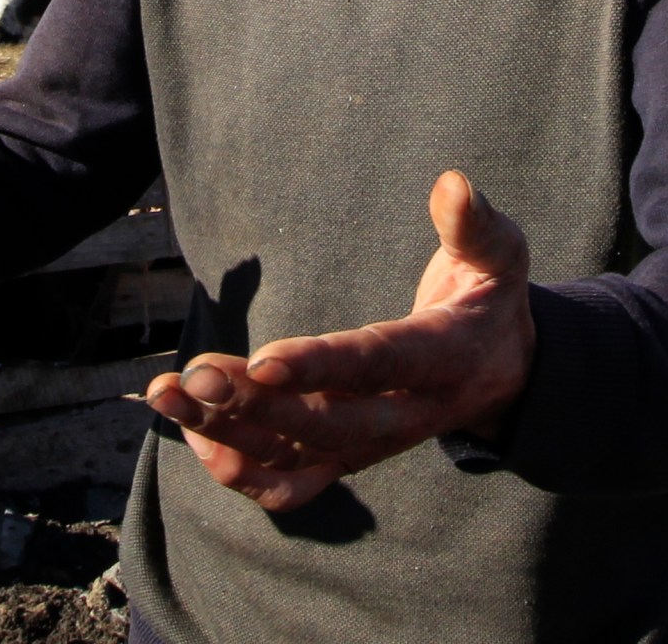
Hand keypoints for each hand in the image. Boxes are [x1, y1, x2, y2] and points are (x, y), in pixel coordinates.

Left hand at [144, 170, 534, 511]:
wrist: (502, 375)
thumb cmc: (488, 299)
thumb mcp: (499, 257)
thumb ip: (475, 225)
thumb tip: (451, 183)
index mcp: (442, 360)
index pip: (377, 365)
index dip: (320, 366)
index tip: (261, 359)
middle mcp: (404, 416)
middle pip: (324, 425)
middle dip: (254, 405)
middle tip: (193, 372)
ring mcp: (370, 447)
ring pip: (292, 458)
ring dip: (224, 433)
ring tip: (165, 393)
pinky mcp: (345, 462)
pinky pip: (286, 486)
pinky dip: (236, 468)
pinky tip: (193, 426)